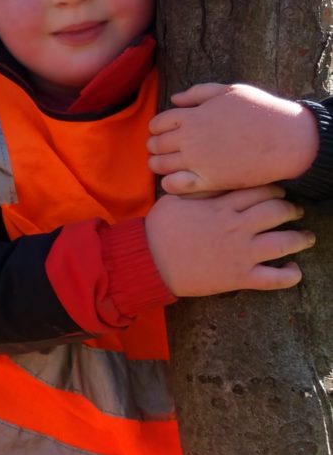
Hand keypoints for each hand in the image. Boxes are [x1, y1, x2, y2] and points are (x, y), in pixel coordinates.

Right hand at [144, 186, 313, 296]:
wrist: (148, 261)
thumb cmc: (158, 229)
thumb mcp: (175, 199)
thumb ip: (201, 189)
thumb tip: (217, 176)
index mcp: (222, 207)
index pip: (259, 192)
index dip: (274, 190)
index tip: (277, 192)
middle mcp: (237, 228)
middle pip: (278, 212)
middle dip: (291, 210)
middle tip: (295, 211)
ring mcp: (241, 253)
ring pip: (285, 242)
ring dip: (301, 239)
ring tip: (306, 237)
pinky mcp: (240, 277)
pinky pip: (275, 278)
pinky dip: (290, 275)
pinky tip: (294, 269)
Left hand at [148, 83, 316, 193]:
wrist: (287, 139)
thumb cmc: (261, 111)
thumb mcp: (230, 91)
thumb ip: (198, 93)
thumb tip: (174, 99)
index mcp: (193, 116)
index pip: (157, 124)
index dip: (156, 128)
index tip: (162, 132)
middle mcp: (190, 139)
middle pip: (155, 145)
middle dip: (155, 146)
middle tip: (160, 149)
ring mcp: (198, 161)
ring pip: (160, 165)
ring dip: (158, 164)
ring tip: (165, 164)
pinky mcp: (210, 180)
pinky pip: (175, 185)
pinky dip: (169, 183)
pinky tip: (174, 179)